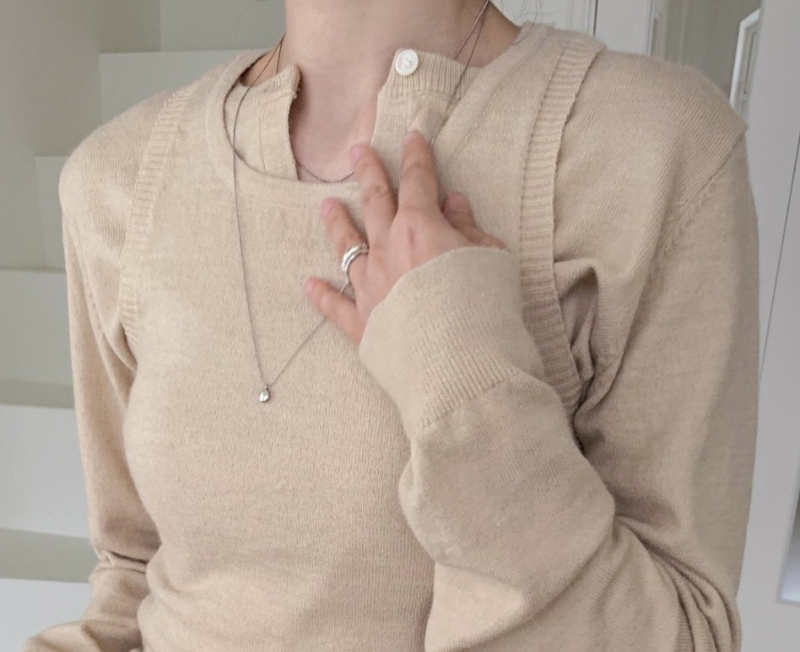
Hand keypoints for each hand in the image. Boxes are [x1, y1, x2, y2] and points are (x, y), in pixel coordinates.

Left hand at [306, 128, 506, 345]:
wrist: (460, 366)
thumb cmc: (485, 310)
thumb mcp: (490, 258)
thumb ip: (469, 228)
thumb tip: (454, 202)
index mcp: (420, 227)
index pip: (417, 181)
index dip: (416, 157)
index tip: (412, 137)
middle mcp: (388, 251)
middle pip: (374, 202)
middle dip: (367, 172)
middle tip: (358, 151)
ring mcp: (370, 288)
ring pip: (347, 247)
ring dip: (337, 224)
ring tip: (326, 206)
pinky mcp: (362, 326)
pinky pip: (335, 306)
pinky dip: (321, 295)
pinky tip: (308, 284)